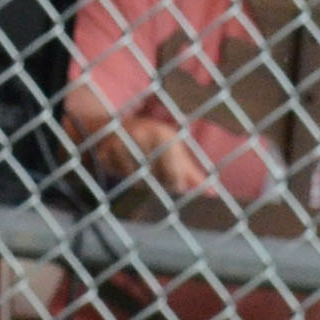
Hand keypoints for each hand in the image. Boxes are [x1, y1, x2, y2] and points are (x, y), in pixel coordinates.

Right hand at [90, 114, 212, 197]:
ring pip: (135, 180)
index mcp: (163, 133)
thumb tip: (214, 193)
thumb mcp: (174, 151)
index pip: (173, 173)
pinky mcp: (105, 151)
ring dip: (137, 180)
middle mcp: (142, 134)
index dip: (175, 183)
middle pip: (154, 178)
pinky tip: (121, 163)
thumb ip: (192, 173)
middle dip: (157, 182)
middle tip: (154, 173)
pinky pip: (117, 175)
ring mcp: (122, 142)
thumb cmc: (152, 143)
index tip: (175, 184)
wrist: (113, 126)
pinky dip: (120, 174)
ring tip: (137, 166)